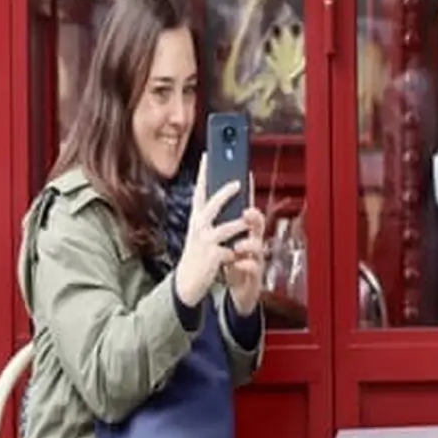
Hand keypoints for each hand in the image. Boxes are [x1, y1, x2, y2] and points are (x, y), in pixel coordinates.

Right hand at [174, 154, 245, 307]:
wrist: (187, 282)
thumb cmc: (199, 253)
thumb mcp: (203, 231)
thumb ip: (213, 215)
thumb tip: (229, 193)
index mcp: (197, 218)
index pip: (199, 191)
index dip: (203, 173)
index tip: (207, 156)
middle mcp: (199, 227)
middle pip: (212, 205)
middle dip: (225, 193)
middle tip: (237, 182)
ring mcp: (205, 242)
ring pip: (225, 228)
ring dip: (240, 223)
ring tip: (250, 218)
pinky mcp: (213, 256)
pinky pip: (230, 250)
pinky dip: (237, 251)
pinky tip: (240, 253)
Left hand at [222, 178, 266, 316]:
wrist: (233, 293)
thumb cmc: (228, 263)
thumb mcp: (220, 241)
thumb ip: (217, 220)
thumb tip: (204, 191)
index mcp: (243, 231)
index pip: (246, 209)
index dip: (248, 194)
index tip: (244, 178)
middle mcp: (252, 242)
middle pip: (258, 225)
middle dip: (254, 217)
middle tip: (247, 211)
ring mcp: (254, 259)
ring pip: (258, 247)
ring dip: (248, 245)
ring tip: (237, 247)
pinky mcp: (253, 276)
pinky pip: (252, 269)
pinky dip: (245, 266)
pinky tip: (236, 265)